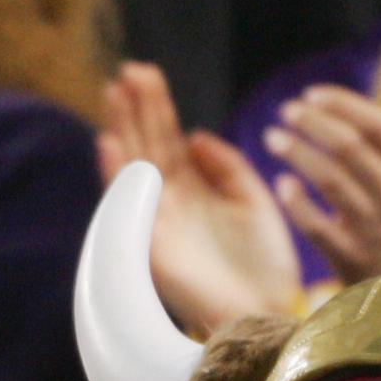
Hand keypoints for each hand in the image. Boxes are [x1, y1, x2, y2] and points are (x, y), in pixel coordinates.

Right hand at [97, 61, 300, 329]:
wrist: (270, 311)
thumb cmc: (264, 264)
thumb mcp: (253, 200)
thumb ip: (227, 166)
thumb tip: (195, 133)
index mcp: (194, 190)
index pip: (168, 140)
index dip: (157, 107)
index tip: (146, 73)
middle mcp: (170, 203)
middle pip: (147, 146)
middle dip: (136, 109)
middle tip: (126, 69)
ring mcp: (158, 223)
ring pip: (134, 167)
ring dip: (121, 130)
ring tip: (113, 94)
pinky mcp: (153, 247)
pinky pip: (129, 206)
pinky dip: (119, 175)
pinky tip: (110, 144)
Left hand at [263, 87, 380, 283]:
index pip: (379, 126)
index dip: (344, 104)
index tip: (312, 94)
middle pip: (349, 147)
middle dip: (313, 123)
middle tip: (287, 111)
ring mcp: (374, 230)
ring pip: (330, 180)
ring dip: (297, 153)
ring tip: (273, 138)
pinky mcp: (350, 258)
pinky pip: (318, 227)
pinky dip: (298, 204)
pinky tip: (283, 183)